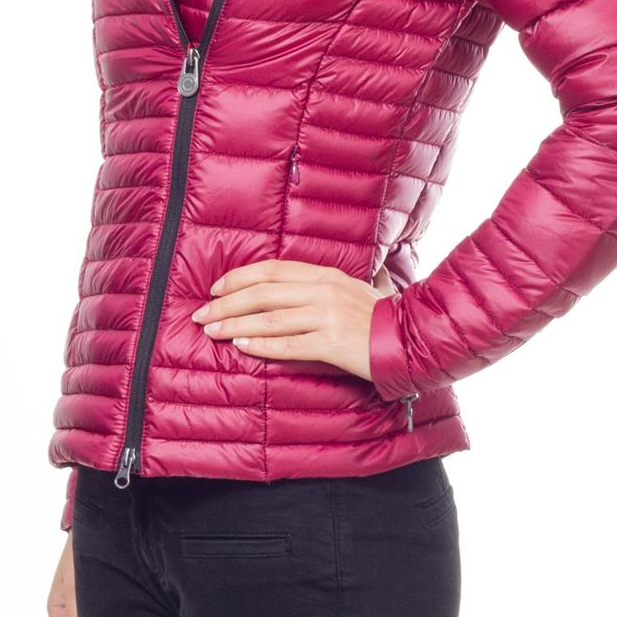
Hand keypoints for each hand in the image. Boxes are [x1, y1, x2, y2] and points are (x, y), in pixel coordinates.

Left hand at [191, 259, 396, 382]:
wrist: (414, 339)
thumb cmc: (386, 316)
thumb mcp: (361, 288)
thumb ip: (341, 282)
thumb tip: (338, 274)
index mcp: (325, 275)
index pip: (272, 270)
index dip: (240, 277)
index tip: (216, 288)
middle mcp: (323, 291)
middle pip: (263, 293)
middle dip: (227, 303)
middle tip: (202, 314)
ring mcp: (327, 316)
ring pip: (269, 319)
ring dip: (235, 325)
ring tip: (212, 331)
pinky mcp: (331, 343)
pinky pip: (287, 345)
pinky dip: (260, 345)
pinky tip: (241, 346)